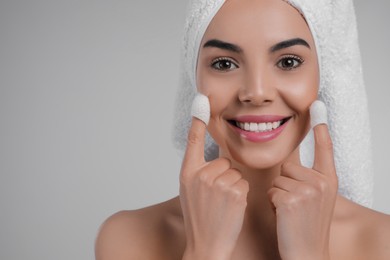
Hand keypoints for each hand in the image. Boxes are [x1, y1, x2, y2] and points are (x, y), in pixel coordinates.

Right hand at [180, 117, 248, 259]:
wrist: (206, 245)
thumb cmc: (200, 218)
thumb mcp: (190, 192)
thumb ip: (199, 172)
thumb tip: (216, 159)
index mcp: (187, 173)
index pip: (193, 141)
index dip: (197, 120)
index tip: (201, 99)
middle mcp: (200, 175)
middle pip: (223, 161)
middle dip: (224, 176)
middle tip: (216, 197)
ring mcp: (217, 183)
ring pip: (235, 172)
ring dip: (233, 187)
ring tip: (223, 204)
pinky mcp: (234, 191)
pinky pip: (243, 183)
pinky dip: (241, 194)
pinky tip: (231, 208)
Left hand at [268, 123, 337, 259]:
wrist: (306, 252)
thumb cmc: (305, 225)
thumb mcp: (314, 199)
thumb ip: (306, 179)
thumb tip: (288, 163)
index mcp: (328, 180)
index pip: (324, 150)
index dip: (320, 128)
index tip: (317, 106)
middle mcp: (322, 183)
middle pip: (287, 166)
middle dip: (284, 183)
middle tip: (294, 204)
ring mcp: (308, 191)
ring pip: (277, 179)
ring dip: (277, 194)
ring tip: (289, 211)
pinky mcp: (292, 200)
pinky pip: (271, 191)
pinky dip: (272, 203)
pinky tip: (284, 216)